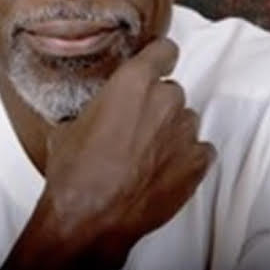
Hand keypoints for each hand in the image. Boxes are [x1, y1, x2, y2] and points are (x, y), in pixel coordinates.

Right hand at [1, 38, 215, 269]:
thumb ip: (94, 109)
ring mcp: (185, 132)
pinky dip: (186, 157)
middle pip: (171, 90)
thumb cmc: (75, 173)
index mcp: (133, 82)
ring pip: (184, 120)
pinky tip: (163, 170)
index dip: (159, 57)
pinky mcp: (197, 163)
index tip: (156, 62)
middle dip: (156, 105)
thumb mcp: (69, 126)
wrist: (89, 219)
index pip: (164, 49)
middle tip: (135, 126)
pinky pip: (200, 150)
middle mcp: (165, 100)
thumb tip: (93, 113)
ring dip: (170, 132)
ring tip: (146, 154)